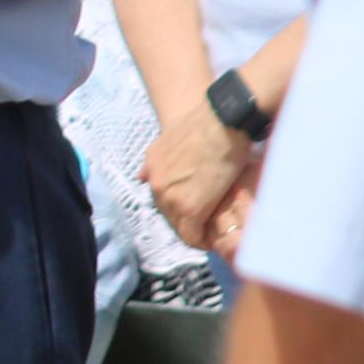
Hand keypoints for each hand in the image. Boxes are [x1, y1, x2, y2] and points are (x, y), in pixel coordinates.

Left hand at [146, 98, 257, 250]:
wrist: (222, 123)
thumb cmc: (208, 127)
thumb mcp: (171, 142)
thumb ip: (156, 163)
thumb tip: (141, 177)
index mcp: (152, 167)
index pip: (160, 197)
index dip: (177, 208)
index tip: (193, 214)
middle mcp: (156, 183)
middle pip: (167, 213)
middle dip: (184, 221)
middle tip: (202, 227)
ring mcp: (170, 196)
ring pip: (178, 225)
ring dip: (192, 231)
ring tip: (208, 234)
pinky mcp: (190, 208)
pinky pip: (190, 234)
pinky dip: (199, 240)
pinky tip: (210, 240)